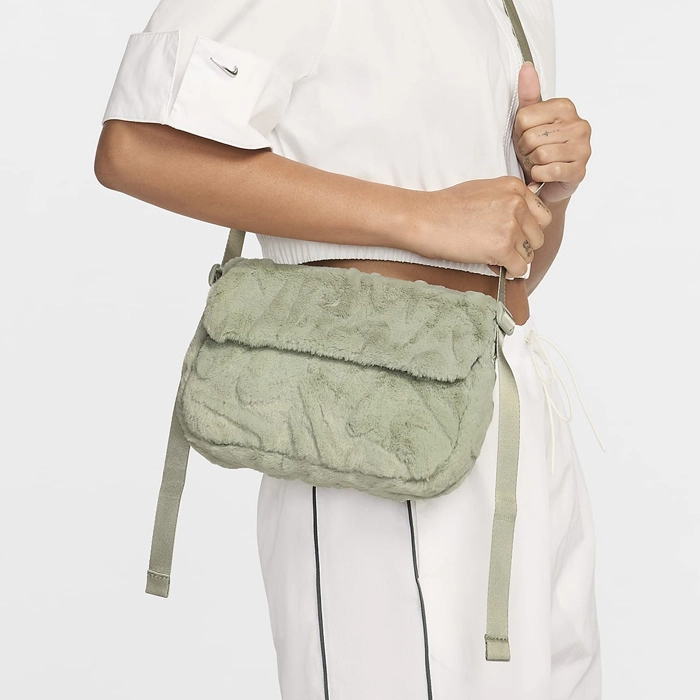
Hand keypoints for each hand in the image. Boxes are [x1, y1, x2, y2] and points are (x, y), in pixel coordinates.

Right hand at [411, 176, 551, 278]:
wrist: (424, 219)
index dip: (527, 228)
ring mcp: (511, 226)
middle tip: (499, 246)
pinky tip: (492, 264)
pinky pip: (519, 268)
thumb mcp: (484, 190)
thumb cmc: (446, 206)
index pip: (542, 215)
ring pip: (530, 254)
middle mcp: (517, 204)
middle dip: (522, 245)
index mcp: (515, 187)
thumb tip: (527, 210)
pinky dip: (508, 271)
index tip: (510, 233)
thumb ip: (509, 198)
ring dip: (514, 258)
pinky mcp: (502, 248)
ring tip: (491, 254)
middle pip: (538, 236)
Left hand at [512, 62, 591, 203]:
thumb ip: (528, 95)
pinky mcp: (580, 170)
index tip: (526, 140)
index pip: (524, 118)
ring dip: (532, 165)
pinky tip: (542, 176)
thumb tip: (526, 67)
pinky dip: (539, 176)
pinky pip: (549, 171)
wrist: (548, 184)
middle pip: (531, 137)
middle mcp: (579, 124)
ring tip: (537, 165)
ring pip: (540, 155)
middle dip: (525, 152)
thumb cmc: (537, 150)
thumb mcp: (528, 122)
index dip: (518, 134)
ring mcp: (583, 148)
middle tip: (531, 156)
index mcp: (565, 107)